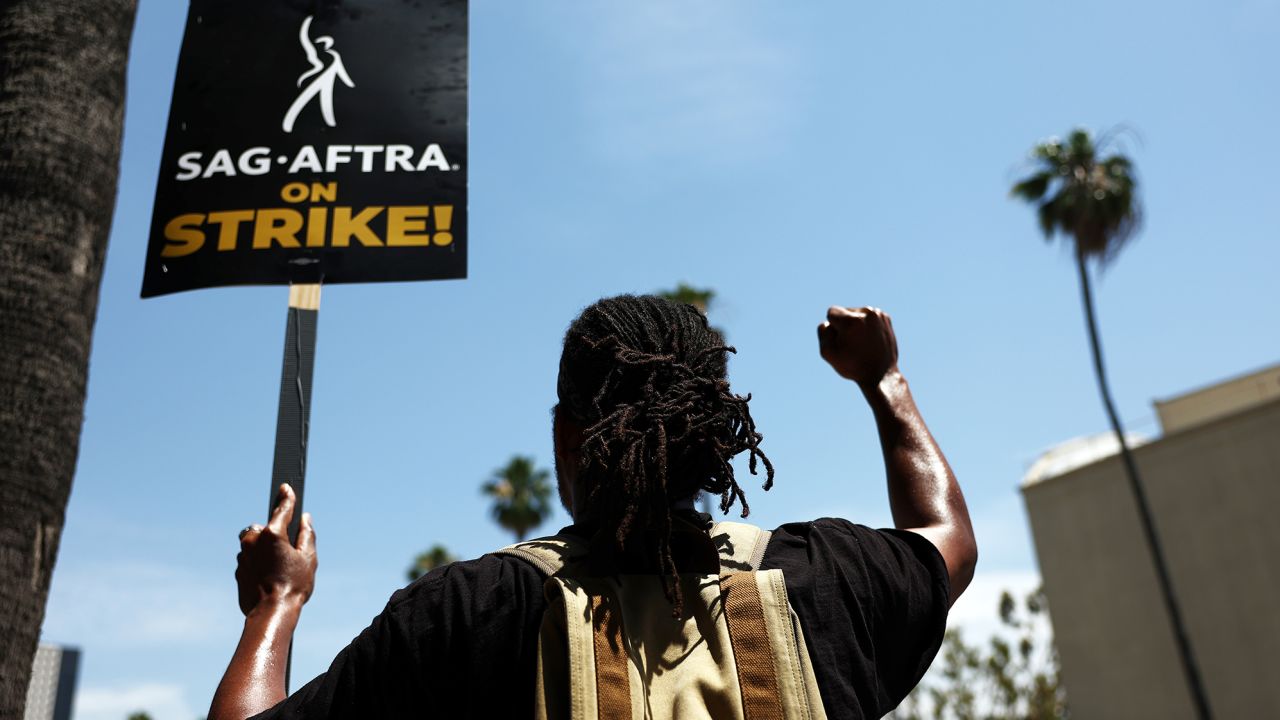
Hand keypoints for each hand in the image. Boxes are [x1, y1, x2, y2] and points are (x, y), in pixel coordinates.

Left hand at [235, 484, 316, 615]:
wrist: (270, 613)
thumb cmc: (293, 585)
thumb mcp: (308, 558)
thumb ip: (306, 534)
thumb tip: (304, 519)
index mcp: (272, 534)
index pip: (281, 509)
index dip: (286, 497)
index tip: (286, 487)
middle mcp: (253, 540)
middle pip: (264, 527)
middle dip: (274, 533)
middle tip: (288, 548)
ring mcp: (243, 555)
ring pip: (255, 544)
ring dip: (265, 548)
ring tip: (279, 567)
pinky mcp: (238, 569)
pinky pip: (249, 558)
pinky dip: (258, 562)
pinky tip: (269, 576)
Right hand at [817, 306, 898, 387]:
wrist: (881, 375)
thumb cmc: (853, 366)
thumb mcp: (828, 353)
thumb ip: (823, 332)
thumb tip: (828, 322)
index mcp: (852, 321)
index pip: (832, 312)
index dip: (833, 328)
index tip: (842, 342)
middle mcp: (867, 312)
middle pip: (844, 311)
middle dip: (844, 325)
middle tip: (853, 345)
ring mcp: (878, 314)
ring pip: (856, 314)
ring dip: (855, 325)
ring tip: (862, 343)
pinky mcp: (885, 318)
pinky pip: (867, 317)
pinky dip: (866, 326)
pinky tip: (870, 340)